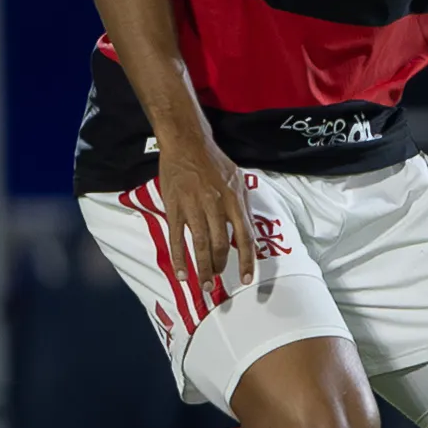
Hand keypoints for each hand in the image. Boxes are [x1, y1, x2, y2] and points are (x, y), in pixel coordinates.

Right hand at [155, 134, 255, 298]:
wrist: (186, 144)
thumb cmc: (214, 162)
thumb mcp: (238, 179)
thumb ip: (245, 208)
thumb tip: (252, 236)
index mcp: (234, 199)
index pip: (245, 236)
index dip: (247, 260)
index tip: (248, 278)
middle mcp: (216, 205)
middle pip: (221, 245)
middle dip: (221, 266)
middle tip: (218, 278)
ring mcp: (193, 208)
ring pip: (200, 245)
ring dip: (203, 268)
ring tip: (204, 284)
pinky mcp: (175, 208)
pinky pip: (177, 238)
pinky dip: (180, 258)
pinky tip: (182, 274)